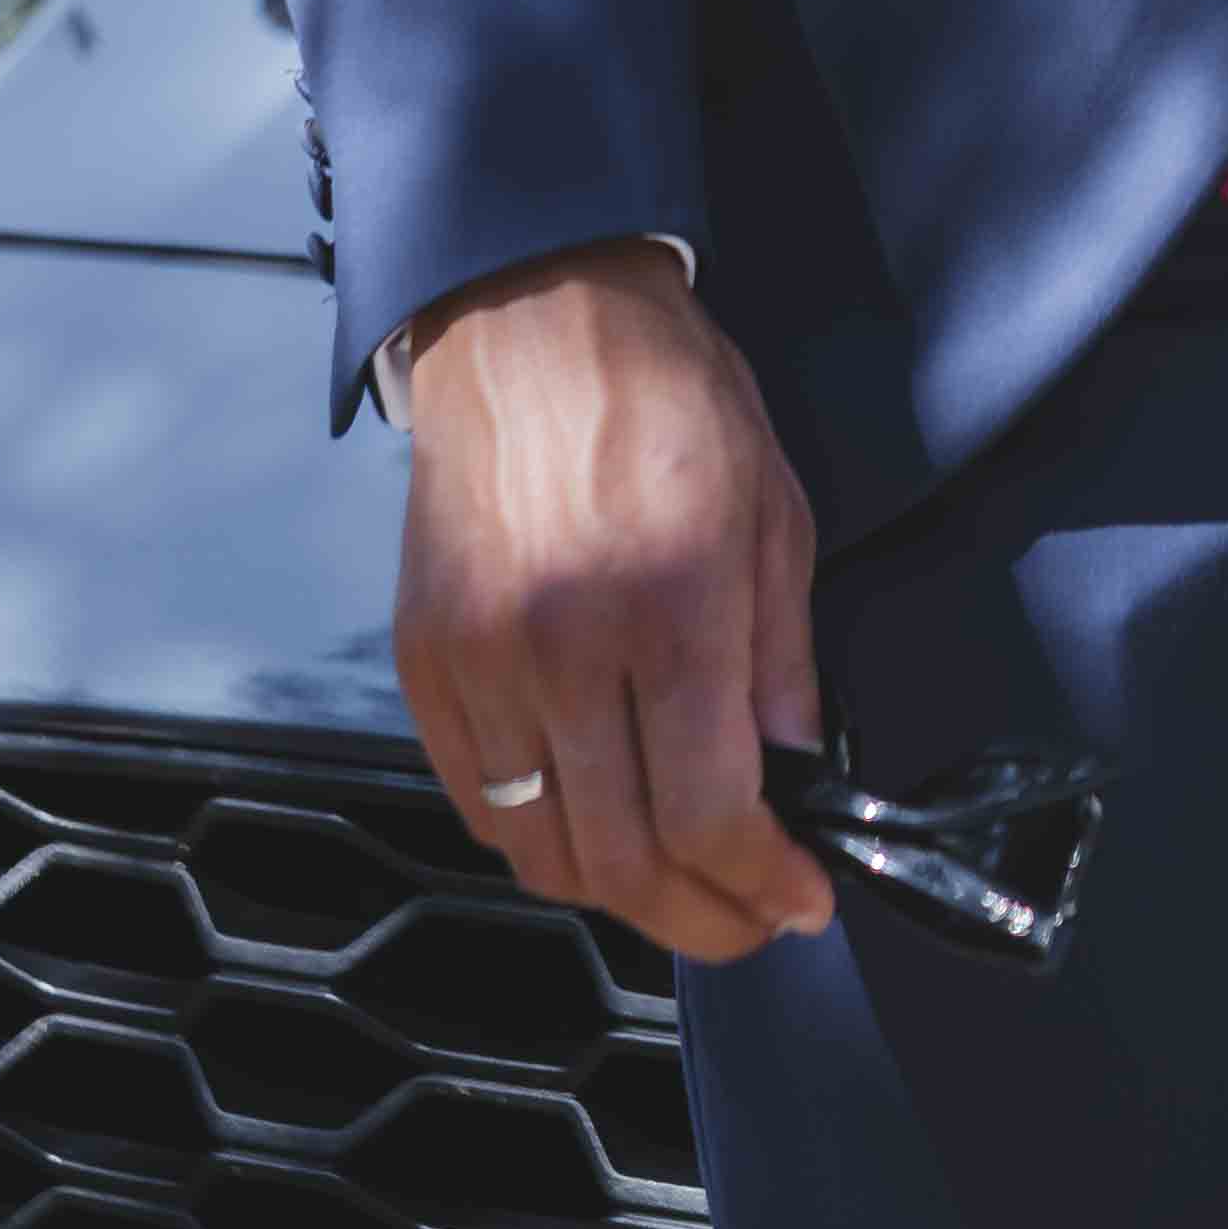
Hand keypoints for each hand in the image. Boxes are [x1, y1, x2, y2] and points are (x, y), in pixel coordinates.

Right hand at [391, 236, 836, 963]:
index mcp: (670, 600)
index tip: (800, 899)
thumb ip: (784, 655)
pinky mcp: (427, 661)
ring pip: (546, 852)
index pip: (712, 813)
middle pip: (626, 858)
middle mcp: (564, 645)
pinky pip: (480, 805)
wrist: (531, 311)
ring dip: (622, 895)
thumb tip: (798, 776)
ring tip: (680, 884)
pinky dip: (540, 843)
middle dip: (705, 918)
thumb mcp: (773, 505)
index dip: (762, 886)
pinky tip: (595, 828)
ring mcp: (481, 660)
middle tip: (750, 918)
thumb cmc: (667, 392)